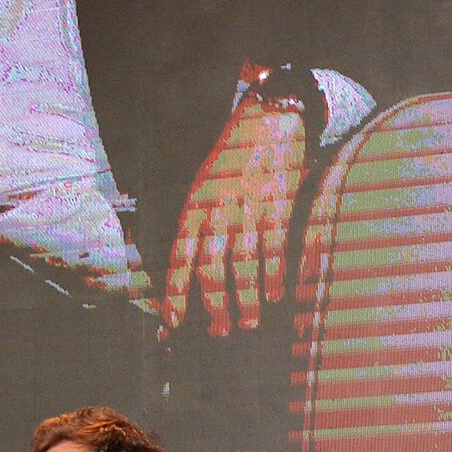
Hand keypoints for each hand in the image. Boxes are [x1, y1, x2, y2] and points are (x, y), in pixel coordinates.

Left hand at [161, 87, 306, 335]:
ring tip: (249, 323)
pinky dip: (276, 274)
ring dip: (247, 299)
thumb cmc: (233, 159)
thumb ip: (197, 224)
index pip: (179, 257)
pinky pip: (275, 247)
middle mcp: (217, 211)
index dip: (174, 292)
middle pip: (210, 268)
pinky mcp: (279, 204)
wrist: (269, 119)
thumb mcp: (202, 187)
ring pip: (243, 264)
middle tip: (220, 333)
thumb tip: (192, 268)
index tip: (172, 323)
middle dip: (214, 306)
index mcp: (193, 207)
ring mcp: (248, 208)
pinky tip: (277, 295)